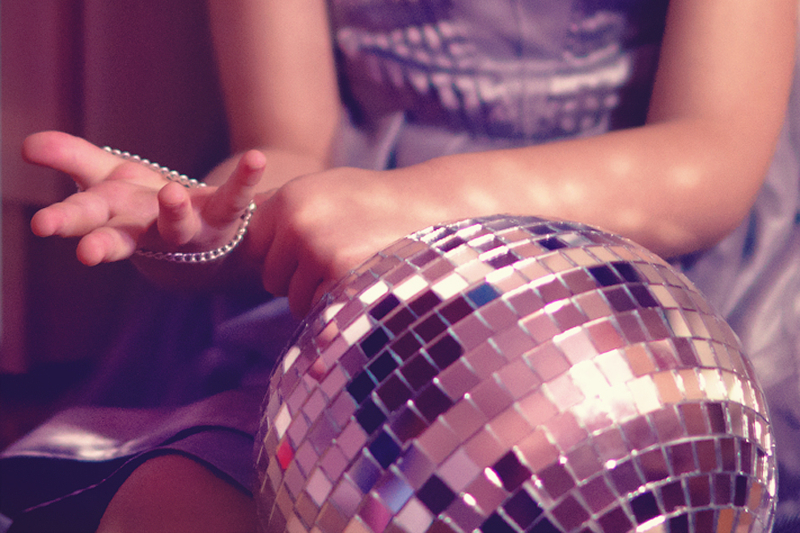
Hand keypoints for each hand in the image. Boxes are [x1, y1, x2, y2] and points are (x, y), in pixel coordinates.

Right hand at [25, 131, 264, 266]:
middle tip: (85, 252)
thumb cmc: (147, 209)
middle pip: (121, 236)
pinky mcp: (224, 217)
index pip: (86, 219)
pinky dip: (244, 180)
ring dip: (174, 213)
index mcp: (116, 220)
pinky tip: (255, 158)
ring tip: (172, 195)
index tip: (42, 226)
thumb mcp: (109, 180)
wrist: (207, 244)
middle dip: (100, 242)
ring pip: (178, 227)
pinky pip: (235, 199)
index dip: (65, 222)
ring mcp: (188, 228)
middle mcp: (149, 231)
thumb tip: (26, 144)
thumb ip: (73, 160)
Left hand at [246, 166, 438, 315]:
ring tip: (350, 266)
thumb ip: (280, 206)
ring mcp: (318, 250)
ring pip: (294, 299)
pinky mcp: (341, 275)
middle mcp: (296, 223)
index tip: (302, 250)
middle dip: (296, 279)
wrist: (424, 205)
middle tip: (333, 258)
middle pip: (270, 278)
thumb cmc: (372, 200)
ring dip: (317, 295)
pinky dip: (337, 305)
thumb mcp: (321, 188)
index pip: (253, 247)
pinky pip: (320, 309)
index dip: (277, 255)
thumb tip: (235, 221)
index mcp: (288, 199)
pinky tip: (358, 279)